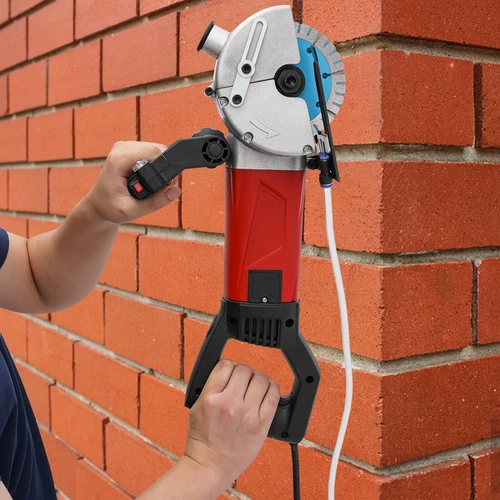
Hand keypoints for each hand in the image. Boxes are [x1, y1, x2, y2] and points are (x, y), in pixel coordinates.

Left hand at [86, 141, 181, 223]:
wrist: (98, 205)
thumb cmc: (110, 208)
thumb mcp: (132, 210)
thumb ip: (156, 202)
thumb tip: (176, 191)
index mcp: (119, 159)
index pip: (154, 151)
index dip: (167, 166)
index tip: (168, 184)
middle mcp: (122, 148)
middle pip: (157, 149)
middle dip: (165, 169)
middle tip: (162, 189)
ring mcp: (125, 146)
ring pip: (156, 149)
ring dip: (160, 167)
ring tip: (154, 186)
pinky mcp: (129, 149)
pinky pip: (150, 151)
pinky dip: (155, 165)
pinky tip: (149, 179)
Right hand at [184, 360, 279, 488]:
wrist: (209, 466)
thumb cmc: (202, 439)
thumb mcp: (197, 406)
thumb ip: (211, 386)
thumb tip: (226, 370)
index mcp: (211, 398)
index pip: (226, 365)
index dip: (229, 366)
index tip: (231, 372)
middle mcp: (230, 403)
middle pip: (244, 370)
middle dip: (243, 374)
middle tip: (242, 383)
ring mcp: (247, 414)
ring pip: (261, 379)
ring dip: (258, 380)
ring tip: (254, 388)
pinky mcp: (261, 424)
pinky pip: (273, 395)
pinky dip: (272, 389)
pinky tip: (266, 392)